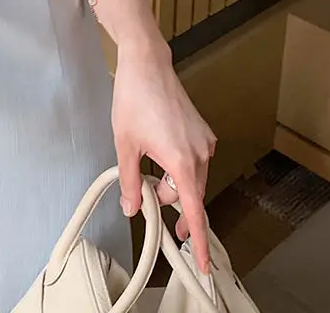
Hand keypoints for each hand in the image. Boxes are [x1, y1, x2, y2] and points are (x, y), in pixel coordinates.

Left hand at [112, 41, 216, 273]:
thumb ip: (130, 181)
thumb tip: (133, 207)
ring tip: (147, 169)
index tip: (204, 263)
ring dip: (172, 183)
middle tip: (147, 200)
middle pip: (189, 195)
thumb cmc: (134, 99)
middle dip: (170, 202)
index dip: (198, 240)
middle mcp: (201, 154)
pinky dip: (179, 167)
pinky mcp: (202, 131)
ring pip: (191, 178)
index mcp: (182, 162)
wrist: (146, 65)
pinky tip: (159, 152)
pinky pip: (193, 160)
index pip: (194, 212)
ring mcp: (204, 141)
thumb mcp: (125, 145)